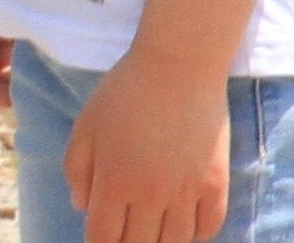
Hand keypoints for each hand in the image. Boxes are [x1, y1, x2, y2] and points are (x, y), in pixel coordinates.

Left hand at [64, 44, 230, 242]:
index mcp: (114, 181)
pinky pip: (208, 227)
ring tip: (153, 234)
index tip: (99, 242)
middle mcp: (151, 195)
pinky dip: (195, 234)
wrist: (177, 67)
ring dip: (161, 242)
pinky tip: (183, 226)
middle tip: (125, 235)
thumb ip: (77, 169)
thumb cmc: (123, 92)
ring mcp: (187, 192)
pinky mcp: (216, 184)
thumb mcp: (85, 125)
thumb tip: (82, 208)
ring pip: (175, 242)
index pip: (104, 237)